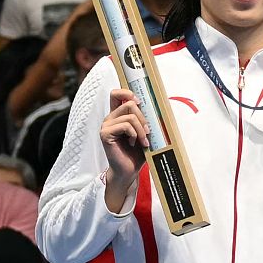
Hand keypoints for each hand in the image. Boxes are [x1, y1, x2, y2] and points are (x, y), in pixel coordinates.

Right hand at [100, 88, 147, 205]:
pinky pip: (125, 126)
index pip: (116, 94)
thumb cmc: (137, 153)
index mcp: (118, 115)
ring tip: (143, 141)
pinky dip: (135, 134)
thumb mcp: (145, 133)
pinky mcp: (105, 134)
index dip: (127, 92)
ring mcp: (106, 125)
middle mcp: (110, 118)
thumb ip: (145, 120)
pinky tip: (133, 143)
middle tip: (148, 133)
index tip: (140, 103)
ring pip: (130, 116)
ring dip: (141, 130)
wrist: (129, 170)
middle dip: (144, 118)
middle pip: (129, 103)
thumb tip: (158, 107)